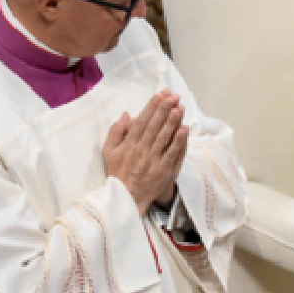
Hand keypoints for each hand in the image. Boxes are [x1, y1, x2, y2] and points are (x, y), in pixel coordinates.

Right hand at [103, 91, 188, 209]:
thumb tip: (127, 114)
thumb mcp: (109, 151)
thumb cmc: (118, 173)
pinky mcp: (164, 171)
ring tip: (180, 107)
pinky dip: (179, 141)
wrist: (126, 198)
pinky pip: (173, 153)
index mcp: (129, 144)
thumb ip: (116, 132)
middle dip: (164, 108)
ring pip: (164, 137)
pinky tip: (185, 129)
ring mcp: (153, 160)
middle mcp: (141, 150)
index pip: (142, 120)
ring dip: (173, 121)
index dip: (152, 106)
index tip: (161, 94)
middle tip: (173, 96)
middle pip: (155, 125)